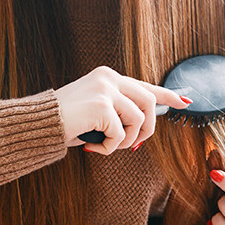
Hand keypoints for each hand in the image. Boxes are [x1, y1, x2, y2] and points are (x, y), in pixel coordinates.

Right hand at [55, 65, 189, 154]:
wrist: (39, 123)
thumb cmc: (65, 122)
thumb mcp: (96, 112)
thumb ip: (118, 111)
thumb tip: (143, 125)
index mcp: (108, 76)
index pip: (144, 84)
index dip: (166, 95)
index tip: (185, 101)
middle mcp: (109, 78)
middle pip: (148, 103)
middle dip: (146, 130)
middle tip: (132, 146)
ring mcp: (105, 90)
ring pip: (138, 120)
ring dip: (125, 141)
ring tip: (105, 146)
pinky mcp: (102, 106)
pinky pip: (120, 135)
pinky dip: (109, 148)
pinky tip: (92, 147)